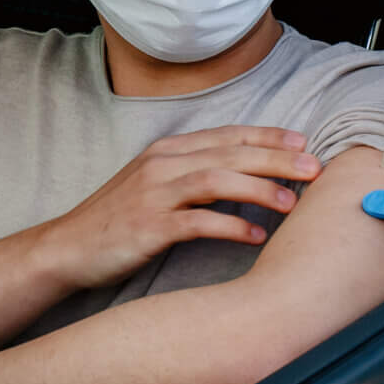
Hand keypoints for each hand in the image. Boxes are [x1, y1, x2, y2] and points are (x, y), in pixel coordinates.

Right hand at [34, 125, 320, 289]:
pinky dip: (229, 226)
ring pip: (217, 180)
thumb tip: (246, 175)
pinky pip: (196, 222)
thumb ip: (193, 173)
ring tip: (291, 202)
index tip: (304, 141)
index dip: (268, 135)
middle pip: (230, 153)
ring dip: (259, 188)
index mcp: (168, 150)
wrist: (67, 247)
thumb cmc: (118, 219)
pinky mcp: (147, 227)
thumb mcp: (155, 184)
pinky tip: (255, 235)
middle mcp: (162, 164)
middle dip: (276, 158)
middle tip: (315, 168)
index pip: (228, 135)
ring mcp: (153, 194)